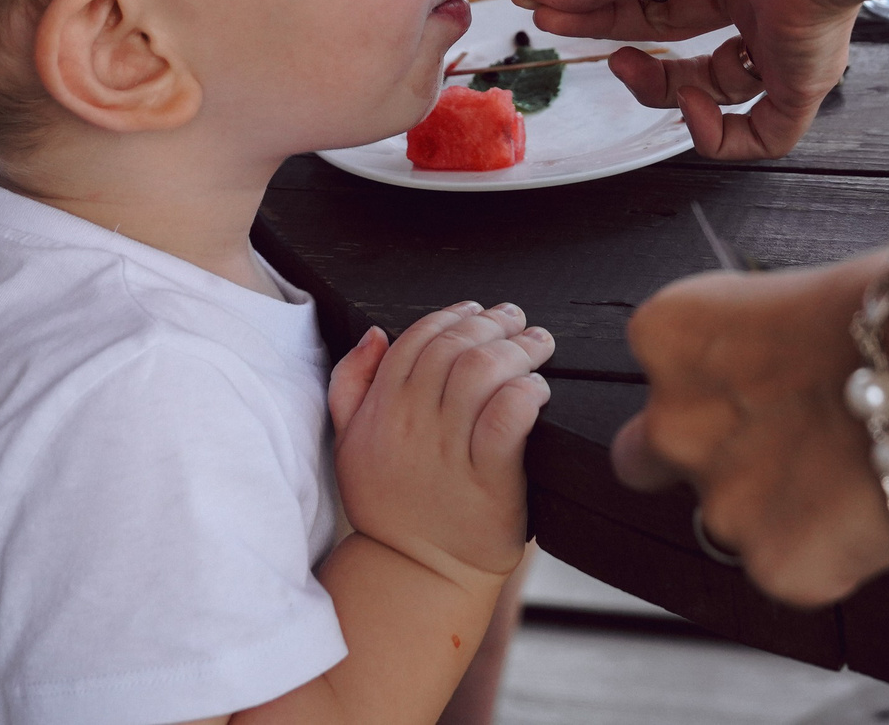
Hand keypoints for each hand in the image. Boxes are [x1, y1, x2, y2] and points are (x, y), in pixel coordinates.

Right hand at [327, 301, 554, 585]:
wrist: (415, 576)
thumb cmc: (391, 507)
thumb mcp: (350, 445)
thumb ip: (351, 384)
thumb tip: (376, 333)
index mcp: (380, 411)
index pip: (416, 339)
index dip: (452, 316)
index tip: (479, 312)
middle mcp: (411, 426)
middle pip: (454, 348)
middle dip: (492, 324)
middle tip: (519, 321)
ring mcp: (449, 454)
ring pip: (481, 372)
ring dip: (517, 348)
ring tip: (539, 344)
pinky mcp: (488, 483)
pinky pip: (507, 419)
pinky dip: (526, 392)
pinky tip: (539, 389)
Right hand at [510, 0, 857, 159]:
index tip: (545, 6)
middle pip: (673, 27)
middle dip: (612, 31)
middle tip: (559, 29)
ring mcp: (780, 33)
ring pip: (715, 85)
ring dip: (659, 87)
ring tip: (625, 66)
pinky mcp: (805, 77)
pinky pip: (766, 130)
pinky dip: (721, 136)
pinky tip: (692, 107)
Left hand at [611, 253, 888, 607]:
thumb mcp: (793, 297)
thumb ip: (758, 348)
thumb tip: (784, 369)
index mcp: (671, 335)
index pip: (664, 373)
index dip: (720, 382)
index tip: (768, 383)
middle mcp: (674, 423)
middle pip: (648, 458)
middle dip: (699, 458)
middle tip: (776, 449)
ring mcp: (722, 503)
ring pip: (732, 522)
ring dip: (777, 508)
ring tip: (856, 474)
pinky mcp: (777, 566)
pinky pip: (796, 570)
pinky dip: (834, 553)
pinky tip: (879, 507)